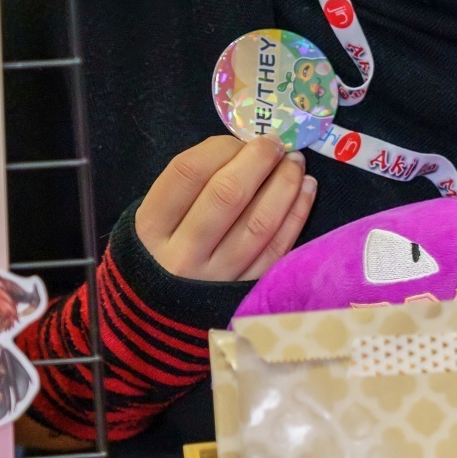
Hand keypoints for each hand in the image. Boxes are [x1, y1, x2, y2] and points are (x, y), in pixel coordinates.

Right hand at [136, 135, 317, 282]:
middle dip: (257, 161)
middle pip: (226, 195)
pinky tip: (306, 190)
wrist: (159, 318)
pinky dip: (297, 214)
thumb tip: (245, 150)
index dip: (220, 147)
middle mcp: (182, 255)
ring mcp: (217, 278)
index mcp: (150, 229)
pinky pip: (278, 249)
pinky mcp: (246, 293)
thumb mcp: (155, 220)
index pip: (188, 172)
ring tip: (295, 163)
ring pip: (259, 223)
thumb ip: (189, 187)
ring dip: (285, 185)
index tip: (240, 139)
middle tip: (275, 144)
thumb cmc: (160, 253)